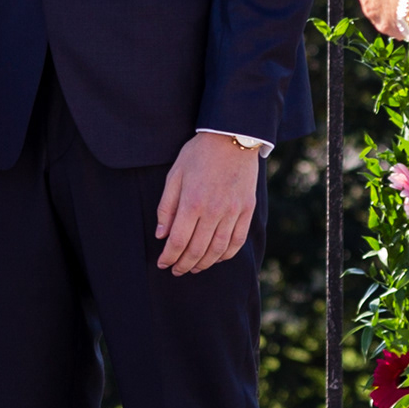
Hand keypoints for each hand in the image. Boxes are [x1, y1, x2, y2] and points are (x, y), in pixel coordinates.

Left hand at [154, 133, 261, 276]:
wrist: (232, 137)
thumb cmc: (198, 154)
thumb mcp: (175, 175)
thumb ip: (166, 207)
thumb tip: (161, 234)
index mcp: (192, 202)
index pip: (178, 241)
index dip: (169, 257)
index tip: (163, 263)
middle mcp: (214, 211)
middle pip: (197, 250)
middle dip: (184, 265)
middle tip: (176, 270)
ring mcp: (233, 212)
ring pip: (218, 250)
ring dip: (204, 264)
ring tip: (194, 268)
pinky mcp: (247, 209)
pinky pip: (238, 240)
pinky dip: (226, 254)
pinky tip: (216, 258)